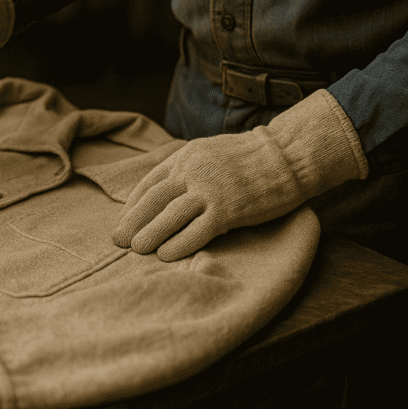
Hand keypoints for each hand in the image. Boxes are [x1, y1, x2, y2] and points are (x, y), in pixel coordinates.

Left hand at [113, 89, 367, 260]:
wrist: (289, 154)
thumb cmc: (253, 157)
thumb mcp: (211, 152)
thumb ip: (189, 168)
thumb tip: (168, 190)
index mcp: (186, 156)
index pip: (150, 182)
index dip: (133, 204)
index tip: (124, 220)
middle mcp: (192, 171)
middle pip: (153, 200)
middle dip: (133, 221)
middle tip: (118, 240)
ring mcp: (210, 189)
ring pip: (169, 215)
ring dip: (149, 234)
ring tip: (135, 251)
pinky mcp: (229, 209)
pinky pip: (197, 230)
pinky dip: (179, 244)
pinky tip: (166, 256)